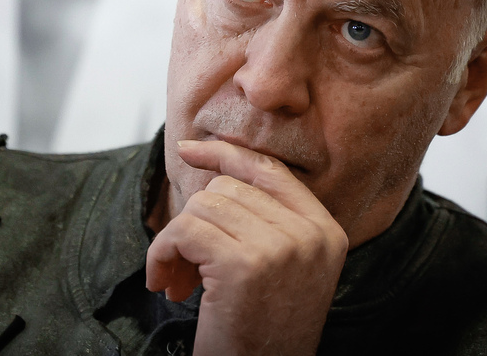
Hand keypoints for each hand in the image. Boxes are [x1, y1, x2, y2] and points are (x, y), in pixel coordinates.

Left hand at [145, 140, 349, 355]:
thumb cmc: (265, 333)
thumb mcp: (285, 271)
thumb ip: (267, 222)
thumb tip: (215, 172)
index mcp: (325, 231)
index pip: (269, 170)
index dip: (225, 155)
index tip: (188, 152)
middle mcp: (309, 235)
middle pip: (227, 188)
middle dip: (195, 222)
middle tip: (184, 267)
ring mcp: (279, 247)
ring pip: (201, 207)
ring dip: (175, 244)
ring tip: (177, 281)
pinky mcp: (242, 265)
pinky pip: (183, 232)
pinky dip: (161, 256)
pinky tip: (165, 286)